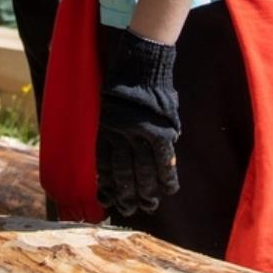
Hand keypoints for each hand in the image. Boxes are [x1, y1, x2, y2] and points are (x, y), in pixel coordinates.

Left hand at [96, 29, 180, 218]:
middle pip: (122, 171)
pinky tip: (169, 189)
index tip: (106, 199)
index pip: (104, 162)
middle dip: (125, 193)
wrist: (142, 62)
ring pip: (142, 171)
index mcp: (106, 126)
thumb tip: (119, 140)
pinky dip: (167, 175)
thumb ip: (114, 124)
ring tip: (148, 206)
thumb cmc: (125, 78)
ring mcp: (140, 134)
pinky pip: (163, 160)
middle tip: (127, 210)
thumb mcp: (110, 101)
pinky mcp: (159, 132)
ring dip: (145, 191)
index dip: (106, 182)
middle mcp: (120, 134)